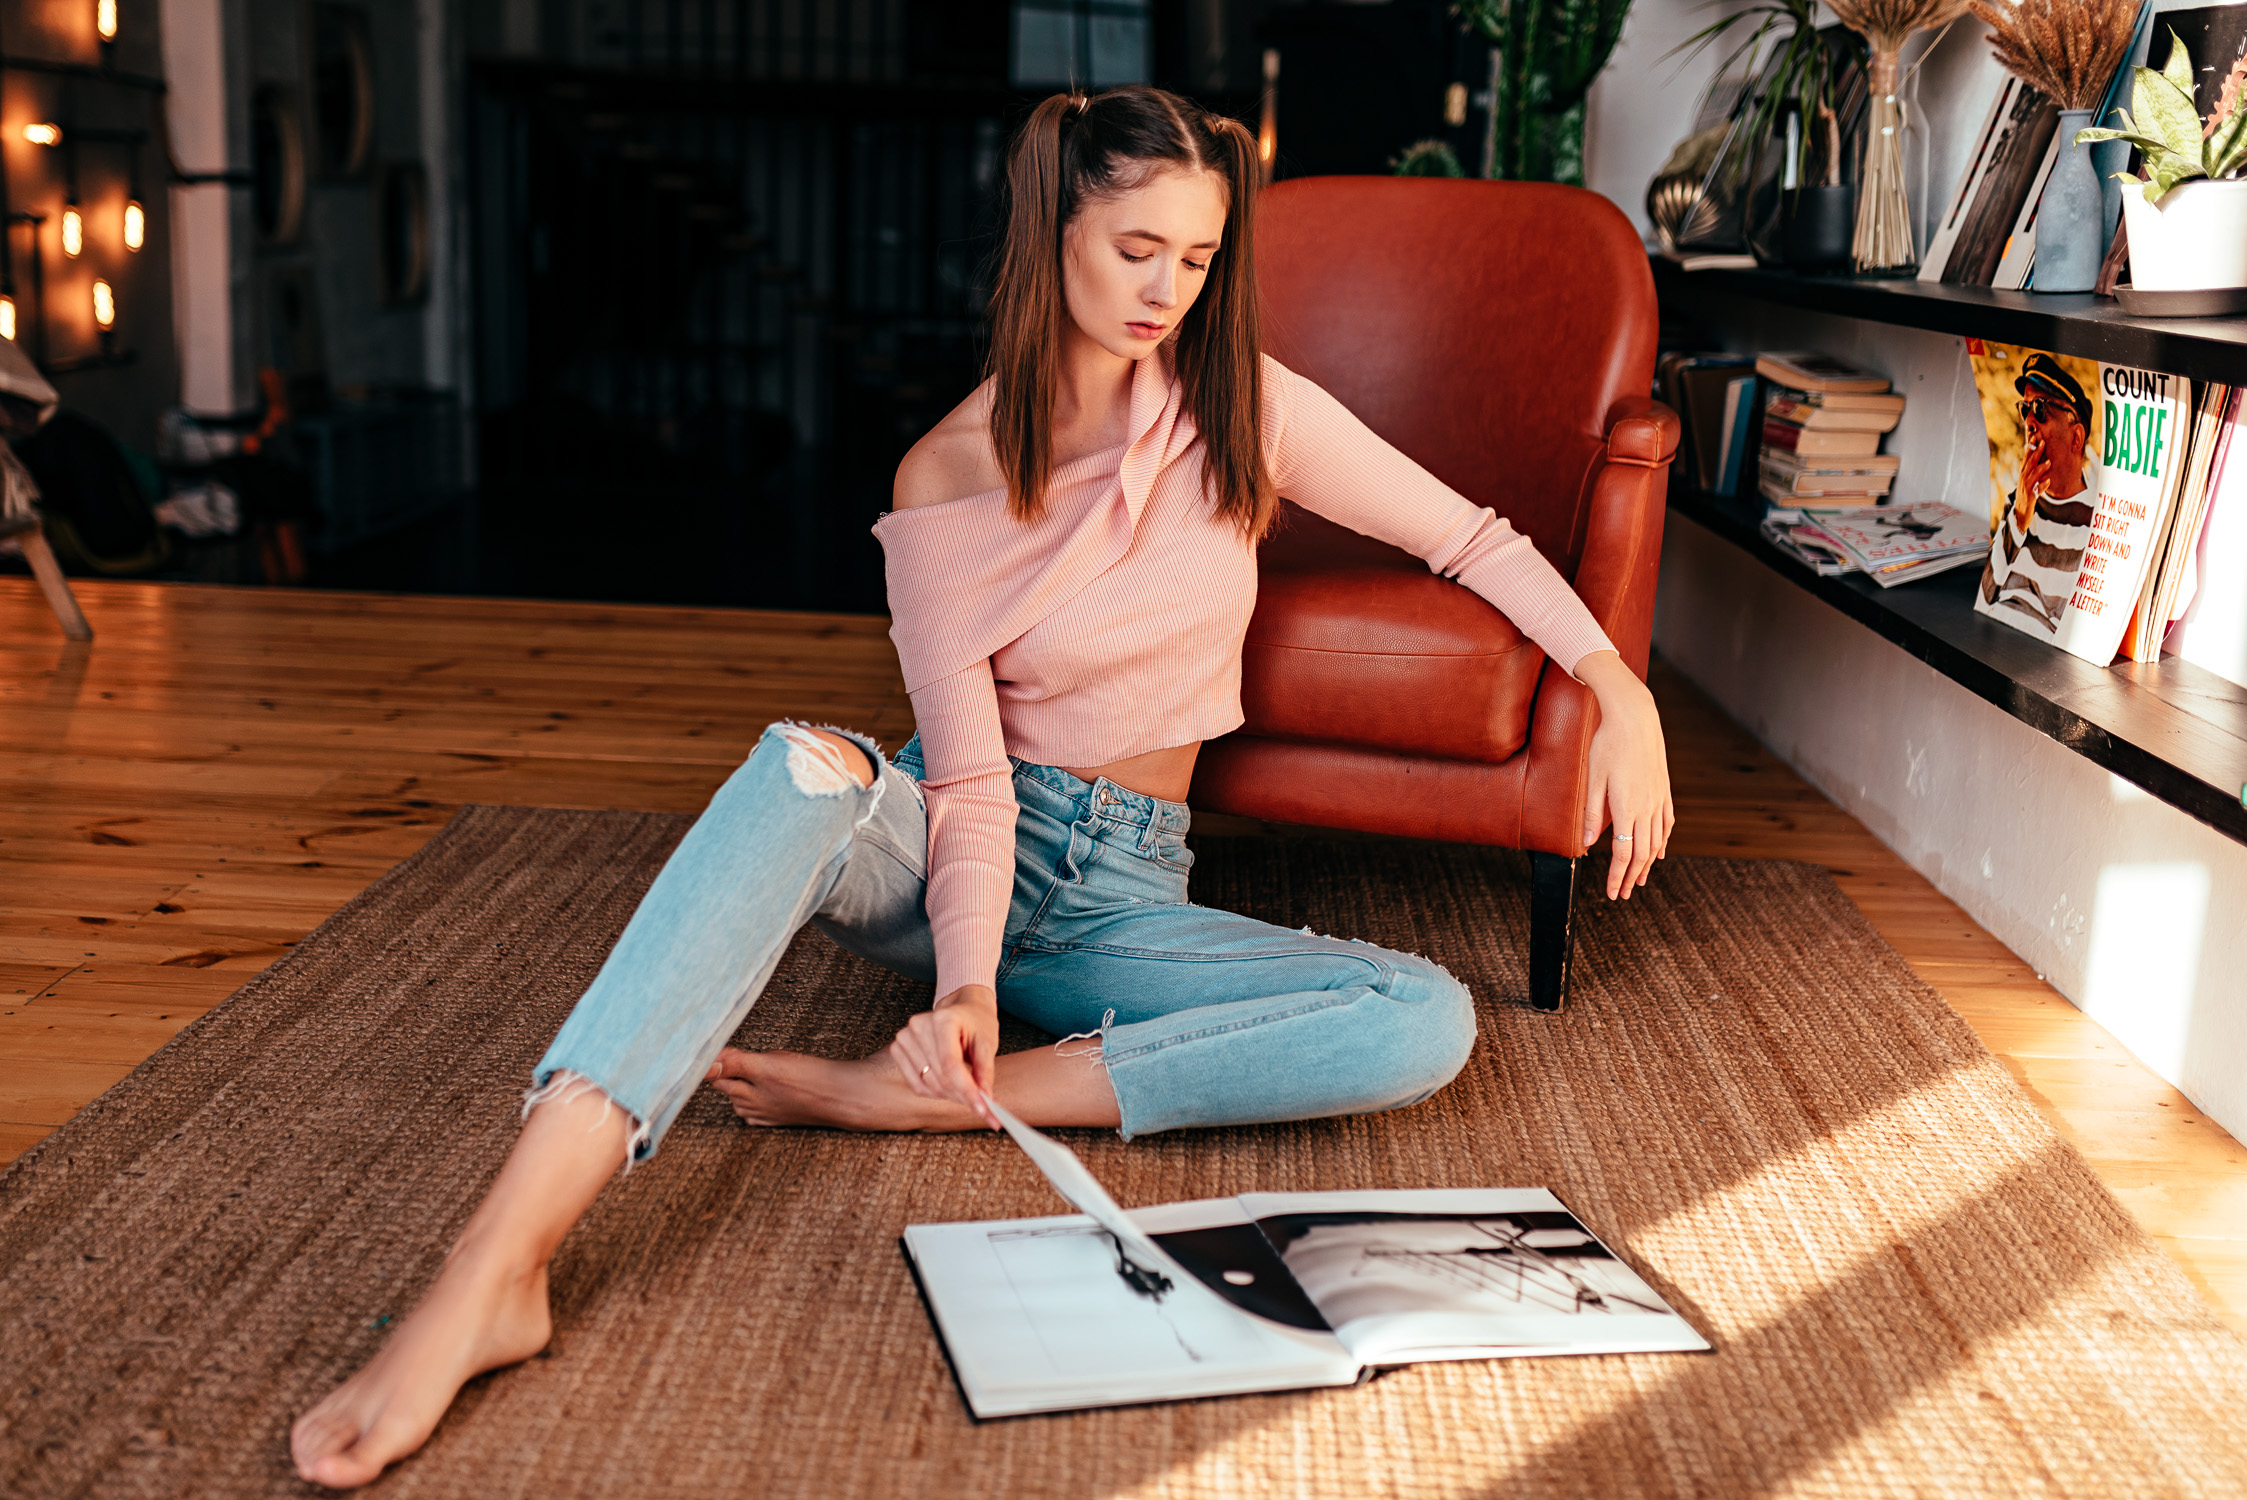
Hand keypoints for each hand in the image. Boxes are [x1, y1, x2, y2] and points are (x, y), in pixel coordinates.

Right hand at [889, 984, 1000, 1126]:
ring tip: (968, 1092)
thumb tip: (984, 1097)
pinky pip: (916, 1085)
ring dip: (951, 1096)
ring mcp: (904, 1038)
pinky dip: (936, 1093)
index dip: (967, 1090)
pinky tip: (950, 1088)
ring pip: (928, 1084)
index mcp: (943, 1019)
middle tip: (982, 1107)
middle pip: (940, 1077)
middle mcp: (918, 1026)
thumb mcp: (987, 1042)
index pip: (951, 1064)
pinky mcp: (898, 1050)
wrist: (960, 1010)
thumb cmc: (975, 1023)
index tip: (982, 1109)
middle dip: (963, 1096)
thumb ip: (985, 1071)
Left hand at [1573, 651, 1675, 899]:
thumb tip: (1584, 844)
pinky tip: (1659, 852)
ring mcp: (1658, 799)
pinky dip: (1663, 842)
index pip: (1622, 854)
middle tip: (1624, 894)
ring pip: (1656, 842)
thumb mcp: (1592, 779)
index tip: (1613, 893)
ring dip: (1647, 864)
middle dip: (1632, 877)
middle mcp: (1646, 807)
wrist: (1635, 718)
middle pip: (1641, 853)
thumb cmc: (1608, 745)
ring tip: (1640, 880)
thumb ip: (1591, 813)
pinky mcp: (1664, 789)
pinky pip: (1666, 823)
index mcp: (1626, 808)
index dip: (1617, 877)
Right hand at [2018, 438, 2047, 521]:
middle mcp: (2023, 479)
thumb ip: (2035, 472)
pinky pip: (2036, 491)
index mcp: (2023, 474)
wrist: (2020, 514)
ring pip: (2032, 476)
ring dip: (2040, 469)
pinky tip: (2048, 482)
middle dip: (2035, 453)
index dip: (2030, 448)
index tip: (2034, 437)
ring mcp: (2026, 488)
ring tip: (2048, 462)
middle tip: (2042, 442)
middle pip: (2029, 464)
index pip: (2026, 459)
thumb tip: (2042, 461)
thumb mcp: (2030, 482)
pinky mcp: (2029, 497)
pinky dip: (2042, 486)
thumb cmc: (2026, 496)